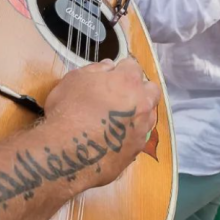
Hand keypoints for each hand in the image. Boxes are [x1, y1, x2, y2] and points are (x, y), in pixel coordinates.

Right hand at [44, 58, 160, 186]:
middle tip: (120, 94)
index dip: (120, 69)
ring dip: (138, 112)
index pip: (133, 66)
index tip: (111, 75)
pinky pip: (138, 136)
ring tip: (117, 118)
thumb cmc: (68, 110)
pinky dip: (129, 133)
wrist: (67, 153)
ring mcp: (142, 129)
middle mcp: (142, 104)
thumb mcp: (73, 80)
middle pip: (152, 90)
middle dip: (140, 88)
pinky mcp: (137, 150)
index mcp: (128, 81)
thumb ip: (95, 69)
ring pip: (149, 115)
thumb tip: (109, 66)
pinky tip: (112, 137)